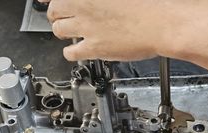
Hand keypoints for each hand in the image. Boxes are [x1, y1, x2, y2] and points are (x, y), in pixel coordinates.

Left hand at [40, 0, 168, 60]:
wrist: (162, 23)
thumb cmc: (151, 2)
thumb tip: (95, 2)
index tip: (45, 0)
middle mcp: (84, 4)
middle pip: (55, 9)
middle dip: (56, 14)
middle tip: (60, 17)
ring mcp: (87, 26)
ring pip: (58, 30)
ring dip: (61, 32)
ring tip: (65, 33)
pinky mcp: (94, 47)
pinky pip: (71, 52)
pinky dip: (69, 53)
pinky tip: (73, 51)